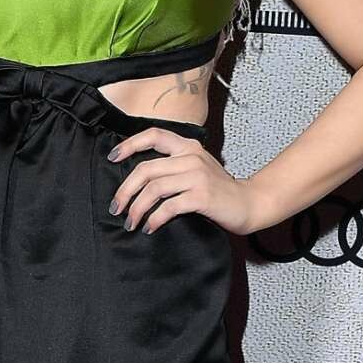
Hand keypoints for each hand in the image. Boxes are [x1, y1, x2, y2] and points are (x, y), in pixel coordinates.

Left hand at [107, 129, 268, 235]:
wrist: (249, 203)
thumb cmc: (219, 190)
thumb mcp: (196, 167)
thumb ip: (173, 165)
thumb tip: (137, 178)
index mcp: (188, 146)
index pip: (153, 135)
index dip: (129, 145)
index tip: (112, 158)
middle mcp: (191, 157)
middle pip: (146, 169)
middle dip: (125, 191)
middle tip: (116, 208)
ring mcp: (197, 176)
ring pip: (154, 189)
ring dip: (137, 209)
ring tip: (131, 223)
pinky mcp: (202, 196)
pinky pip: (169, 207)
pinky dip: (155, 219)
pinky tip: (150, 227)